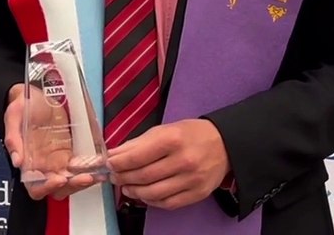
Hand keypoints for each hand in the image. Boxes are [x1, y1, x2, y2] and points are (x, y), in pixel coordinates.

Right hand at [3, 84, 98, 200]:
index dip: (47, 188)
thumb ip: (13, 140)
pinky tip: (97, 164)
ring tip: (94, 174)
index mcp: (27, 161)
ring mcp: (56, 159)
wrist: (32, 96)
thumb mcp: (13, 117)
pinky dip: (88, 168)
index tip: (59, 179)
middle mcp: (42, 165)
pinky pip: (79, 166)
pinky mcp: (68, 151)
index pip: (35, 187)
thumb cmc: (21, 106)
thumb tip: (17, 162)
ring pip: (70, 181)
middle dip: (72, 186)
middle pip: (57, 188)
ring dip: (82, 180)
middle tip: (84, 177)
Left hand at [108, 119, 229, 209]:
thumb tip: (114, 154)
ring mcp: (191, 179)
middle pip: (143, 176)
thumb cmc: (191, 134)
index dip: (118, 163)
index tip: (108, 163)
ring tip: (126, 187)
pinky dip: (151, 201)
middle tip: (114, 176)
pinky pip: (168, 203)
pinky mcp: (197, 194)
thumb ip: (138, 143)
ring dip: (134, 192)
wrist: (225, 145)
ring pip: (153, 193)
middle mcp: (183, 160)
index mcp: (172, 139)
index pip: (137, 156)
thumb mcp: (164, 130)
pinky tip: (144, 194)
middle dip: (123, 177)